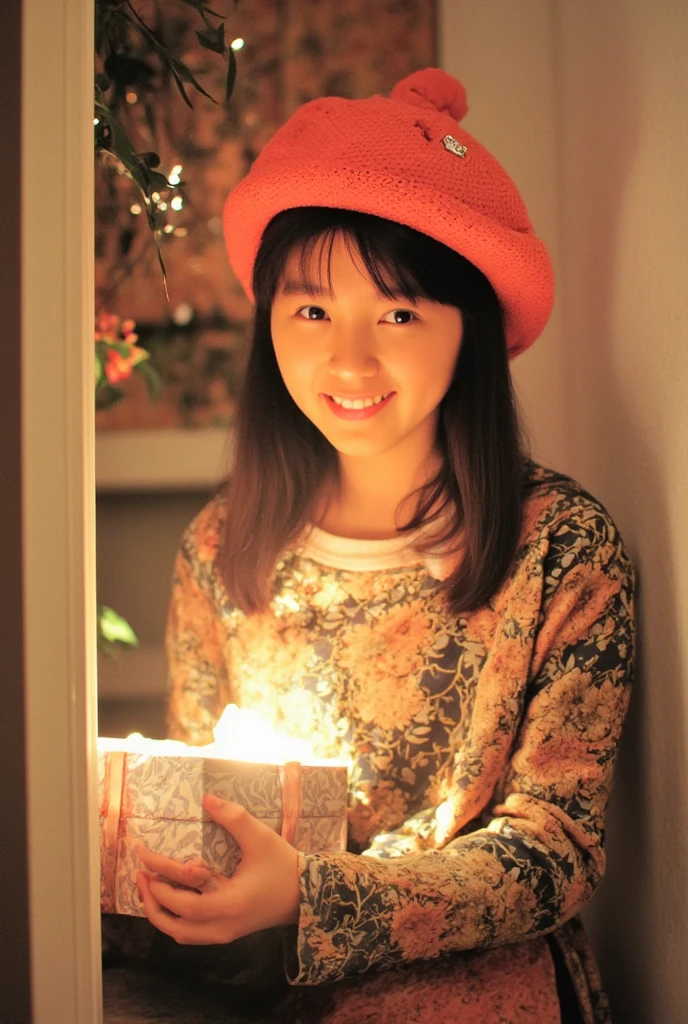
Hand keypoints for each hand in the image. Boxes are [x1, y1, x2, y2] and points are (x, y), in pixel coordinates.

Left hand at [136, 793, 300, 944]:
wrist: (306, 895)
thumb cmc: (283, 866)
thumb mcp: (260, 837)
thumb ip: (234, 817)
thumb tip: (207, 799)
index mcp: (229, 904)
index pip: (183, 904)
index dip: (160, 885)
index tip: (145, 861)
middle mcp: (222, 925)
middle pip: (174, 927)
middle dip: (151, 902)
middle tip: (140, 876)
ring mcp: (224, 933)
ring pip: (181, 934)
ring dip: (161, 913)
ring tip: (150, 888)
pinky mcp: (227, 932)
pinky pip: (192, 933)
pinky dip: (175, 918)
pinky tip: (171, 898)